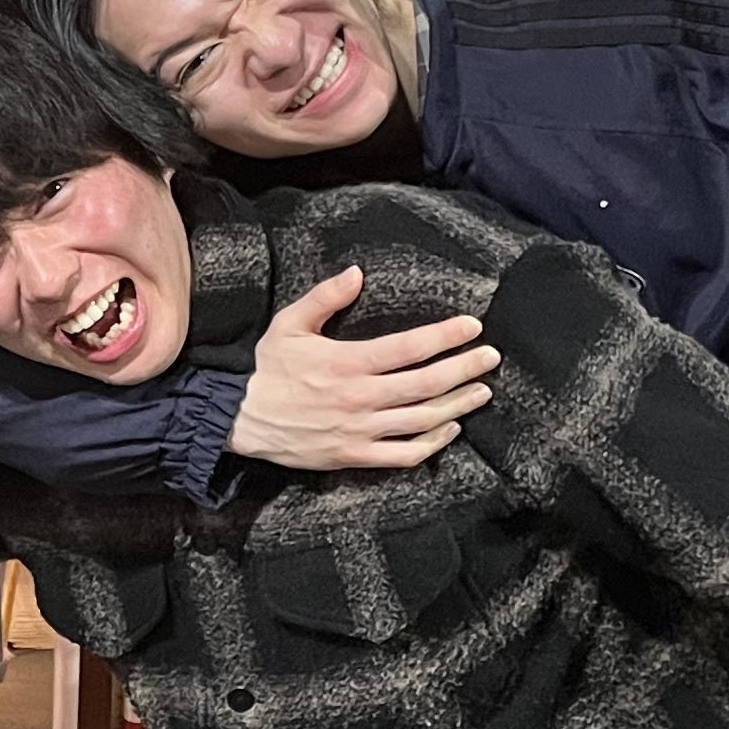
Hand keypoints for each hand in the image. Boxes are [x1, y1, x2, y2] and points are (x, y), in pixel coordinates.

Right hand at [229, 265, 499, 470]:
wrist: (239, 417)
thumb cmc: (266, 368)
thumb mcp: (290, 323)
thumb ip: (326, 297)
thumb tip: (357, 273)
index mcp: (347, 362)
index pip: (409, 348)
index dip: (445, 336)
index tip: (473, 327)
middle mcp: (359, 397)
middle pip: (426, 384)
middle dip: (464, 369)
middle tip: (490, 358)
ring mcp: (359, 430)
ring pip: (422, 420)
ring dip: (457, 405)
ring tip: (480, 391)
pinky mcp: (353, 455)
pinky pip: (403, 454)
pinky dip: (432, 444)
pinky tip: (449, 429)